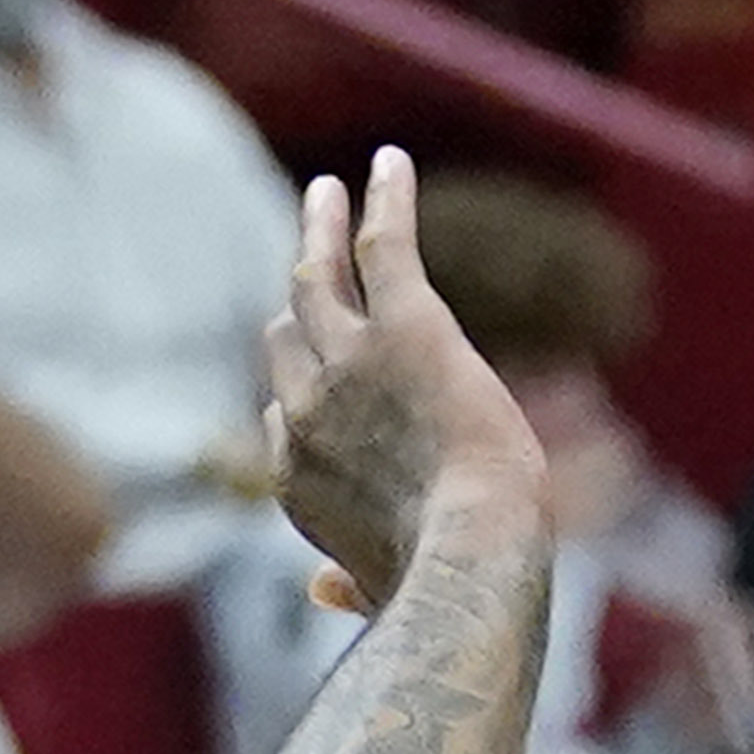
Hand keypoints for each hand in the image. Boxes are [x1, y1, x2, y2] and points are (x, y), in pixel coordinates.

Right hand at [257, 149, 551, 617]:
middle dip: (296, 300)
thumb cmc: (434, 580)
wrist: (468, 551)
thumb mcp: (379, 587)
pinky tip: (389, 161)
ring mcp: (350, 360)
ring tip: (326, 189)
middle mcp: (307, 406)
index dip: (301, 395)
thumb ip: (349, 583)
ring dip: (318, 226)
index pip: (284, 416)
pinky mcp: (406, 325)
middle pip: (287, 334)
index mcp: (297, 472)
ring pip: (316, 274)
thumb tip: (323, 592)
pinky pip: (385, 244)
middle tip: (309, 256)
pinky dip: (384, 198)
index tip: (321, 385)